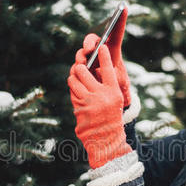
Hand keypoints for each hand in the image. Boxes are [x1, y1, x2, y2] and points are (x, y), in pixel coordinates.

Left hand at [68, 45, 131, 168]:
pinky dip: (73, 89)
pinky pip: (71, 91)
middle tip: (80, 67)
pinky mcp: (77, 108)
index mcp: (114, 92)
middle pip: (83, 70)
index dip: (104, 55)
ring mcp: (88, 102)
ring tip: (76, 78)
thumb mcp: (114, 100)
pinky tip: (76, 90)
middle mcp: (101, 95)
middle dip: (80, 67)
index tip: (101, 46)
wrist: (106, 140)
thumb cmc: (111, 117)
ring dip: (73, 77)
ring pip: (73, 79)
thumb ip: (106, 85)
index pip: (108, 68)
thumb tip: (92, 69)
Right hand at [76, 7, 130, 107]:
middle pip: (93, 40)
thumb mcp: (120, 82)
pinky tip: (77, 72)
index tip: (124, 6)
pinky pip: (76, 65)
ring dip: (81, 56)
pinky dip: (76, 68)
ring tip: (83, 64)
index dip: (120, 19)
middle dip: (90, 42)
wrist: (109, 98)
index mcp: (113, 51)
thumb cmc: (118, 86)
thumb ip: (114, 75)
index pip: (116, 33)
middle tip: (90, 48)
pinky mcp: (82, 69)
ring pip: (82, 52)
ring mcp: (89, 59)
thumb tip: (103, 70)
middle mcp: (99, 52)